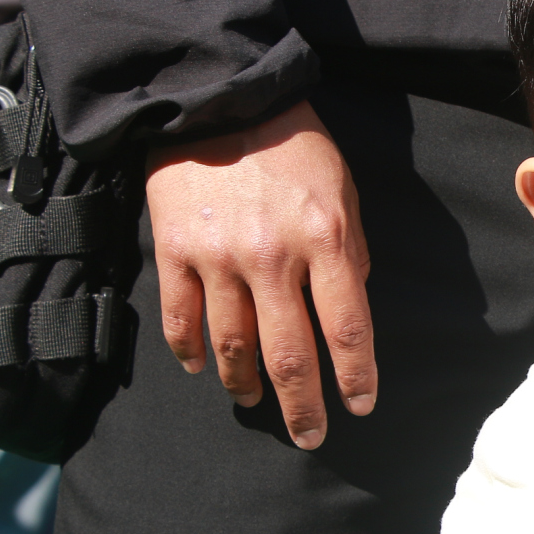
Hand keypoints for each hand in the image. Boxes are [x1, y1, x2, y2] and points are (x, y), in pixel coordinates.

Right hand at [146, 99, 375, 449]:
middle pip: (289, 352)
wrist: (220, 96)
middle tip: (311, 436)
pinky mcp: (174, 249)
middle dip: (302, 405)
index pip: (347, 327)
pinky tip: (202, 368)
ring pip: (231, 344)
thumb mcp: (344, 191)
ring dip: (246, 382)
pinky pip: (182, 318)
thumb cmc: (294, 144)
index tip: (360, 405)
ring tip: (256, 400)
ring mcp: (218, 256)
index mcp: (325, 239)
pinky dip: (191, 351)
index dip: (355, 375)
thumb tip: (351, 307)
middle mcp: (272, 256)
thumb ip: (349, 252)